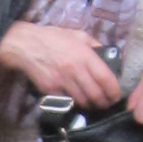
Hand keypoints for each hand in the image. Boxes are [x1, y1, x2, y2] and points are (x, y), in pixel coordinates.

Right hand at [0, 21, 124, 112]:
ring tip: (94, 104)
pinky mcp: (51, 90)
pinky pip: (67, 102)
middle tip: (107, 103)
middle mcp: (74, 70)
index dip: (114, 91)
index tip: (116, 96)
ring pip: (83, 101)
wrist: (26, 46)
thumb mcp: (78, 35)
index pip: (105, 78)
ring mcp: (62, 82)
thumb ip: (95, 45)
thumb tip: (109, 56)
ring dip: (91, 106)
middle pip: (96, 95)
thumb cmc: (53, 38)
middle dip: (104, 103)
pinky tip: (77, 101)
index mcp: (84, 55)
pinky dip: (74, 104)